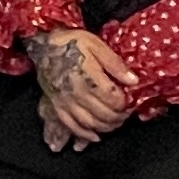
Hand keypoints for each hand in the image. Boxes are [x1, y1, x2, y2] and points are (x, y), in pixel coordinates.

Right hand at [26, 27, 138, 148]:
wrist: (45, 44)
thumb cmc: (72, 42)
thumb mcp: (97, 45)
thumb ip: (116, 64)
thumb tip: (133, 81)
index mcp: (89, 78)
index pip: (114, 99)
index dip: (126, 103)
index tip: (131, 101)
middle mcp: (76, 93)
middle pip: (104, 115)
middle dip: (119, 118)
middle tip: (126, 114)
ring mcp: (65, 101)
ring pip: (90, 123)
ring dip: (105, 128)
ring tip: (114, 123)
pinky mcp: (56, 105)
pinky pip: (71, 125)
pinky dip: (84, 134)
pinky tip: (95, 136)